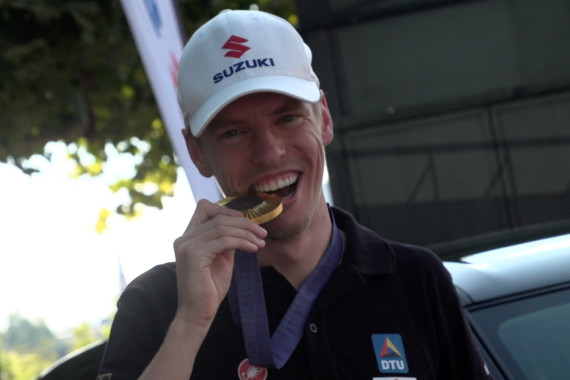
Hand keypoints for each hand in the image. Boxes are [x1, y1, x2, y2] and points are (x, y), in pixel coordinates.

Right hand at [172, 199, 266, 332]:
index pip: (204, 208)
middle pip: (218, 218)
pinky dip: (242, 242)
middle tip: (262, 234)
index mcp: (188, 237)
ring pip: (222, 228)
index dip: (226, 210)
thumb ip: (227, 241)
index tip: (246, 221)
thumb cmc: (210, 288)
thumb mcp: (222, 258)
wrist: (198, 313)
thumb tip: (243, 225)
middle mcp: (184, 238)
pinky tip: (253, 249)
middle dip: (244, 224)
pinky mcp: (193, 255)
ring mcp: (187, 246)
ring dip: (246, 233)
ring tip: (261, 243)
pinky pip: (223, 241)